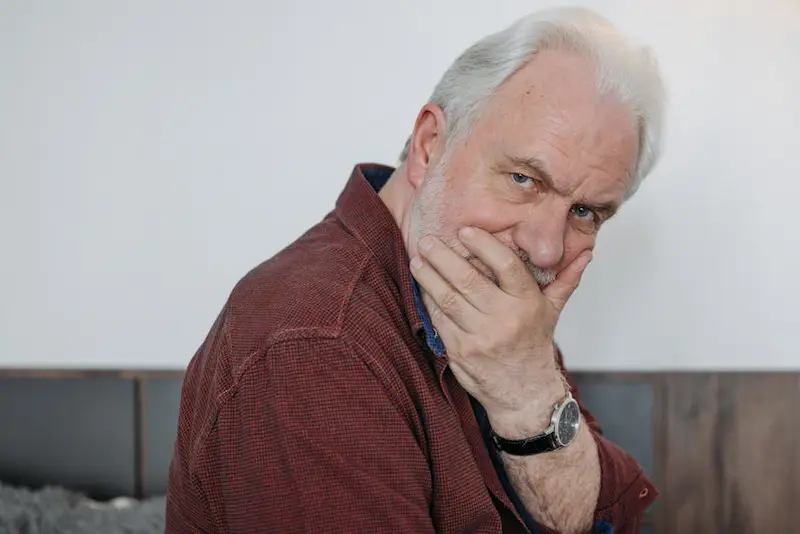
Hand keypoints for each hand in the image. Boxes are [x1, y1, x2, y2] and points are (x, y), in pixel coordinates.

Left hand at [410, 227, 590, 420]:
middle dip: (443, 257)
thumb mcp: (553, 311)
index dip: (483, 245)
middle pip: (468, 280)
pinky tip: (421, 286)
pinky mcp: (460, 350)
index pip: (506, 265)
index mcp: (527, 303)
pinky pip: (439, 319)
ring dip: (428, 276)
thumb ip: (565, 279)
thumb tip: (586, 253)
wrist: (524, 394)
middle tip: (427, 240)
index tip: (465, 231)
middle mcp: (504, 319)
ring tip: (417, 259)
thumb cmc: (534, 345)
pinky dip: (428, 300)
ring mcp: (480, 336)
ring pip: (448, 298)